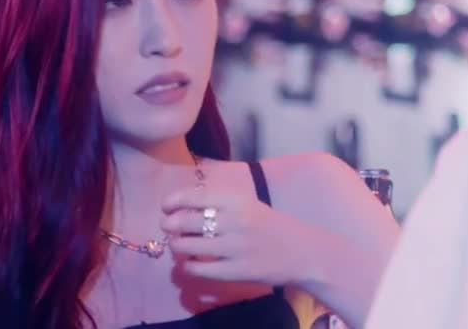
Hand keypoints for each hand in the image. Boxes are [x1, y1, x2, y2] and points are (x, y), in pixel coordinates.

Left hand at [161, 185, 314, 286]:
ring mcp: (235, 248)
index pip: (195, 196)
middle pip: (186, 221)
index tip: (165, 207)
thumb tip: (182, 206)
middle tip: (167, 227)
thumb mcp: (249, 204)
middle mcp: (235, 221)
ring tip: (178, 244)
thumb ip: (219, 203)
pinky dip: (188, 266)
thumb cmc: (271, 226)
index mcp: (238, 200)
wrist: (302, 252)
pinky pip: (200, 269)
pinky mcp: (236, 271)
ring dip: (176, 245)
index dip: (174, 201)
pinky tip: (189, 263)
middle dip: (170, 224)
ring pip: (188, 245)